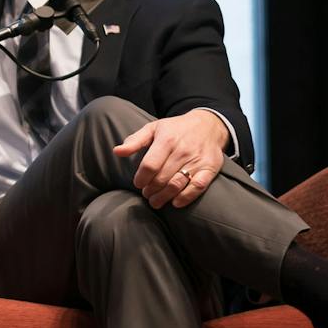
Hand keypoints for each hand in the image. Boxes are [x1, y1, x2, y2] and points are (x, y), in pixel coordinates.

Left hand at [112, 108, 228, 209]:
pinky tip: (175, 202)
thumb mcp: (153, 128)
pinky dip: (186, 197)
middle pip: (162, 178)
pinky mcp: (210, 168)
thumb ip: (134, 141)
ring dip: (163, 197)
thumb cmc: (175, 129)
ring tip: (155, 201)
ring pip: (177, 184)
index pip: (150, 165)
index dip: (141, 178)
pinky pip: (198, 187)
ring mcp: (197, 160)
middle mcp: (182, 151)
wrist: (208, 125)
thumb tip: (117, 151)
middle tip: (146, 194)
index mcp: (166, 140)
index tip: (138, 184)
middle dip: (150, 190)